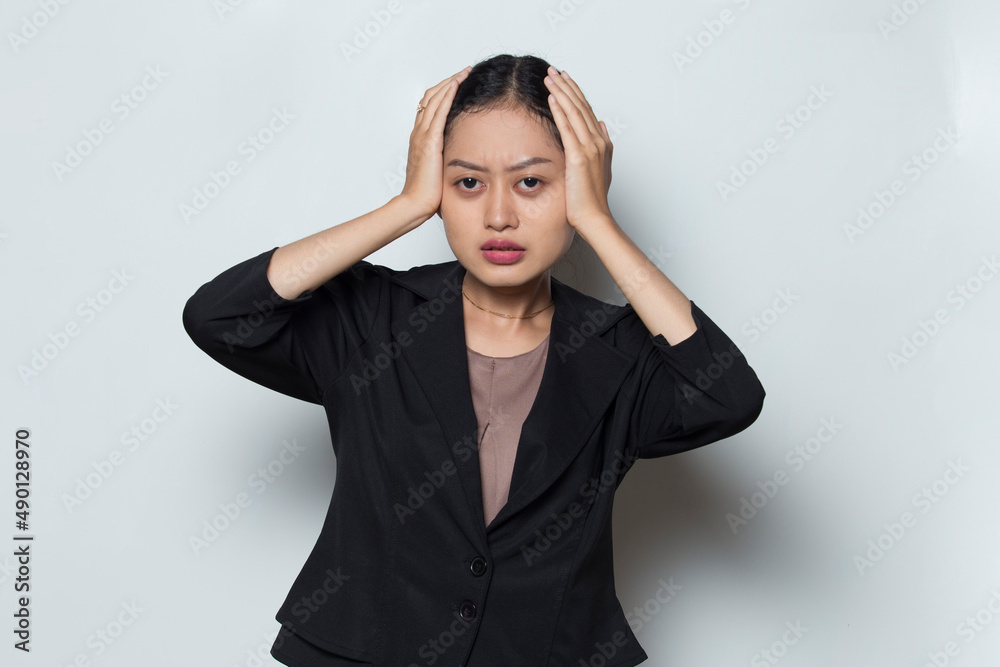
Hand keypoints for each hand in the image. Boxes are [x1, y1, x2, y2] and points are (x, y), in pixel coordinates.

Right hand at [399, 65, 471, 222]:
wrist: (415, 204)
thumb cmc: (427, 193)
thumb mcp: (438, 170)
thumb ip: (445, 158)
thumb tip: (460, 157)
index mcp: (420, 138)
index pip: (429, 106)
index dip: (443, 92)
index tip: (458, 83)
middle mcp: (418, 133)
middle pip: (431, 97)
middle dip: (448, 81)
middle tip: (464, 71)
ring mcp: (422, 136)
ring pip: (434, 99)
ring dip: (449, 83)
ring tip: (464, 72)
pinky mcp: (429, 142)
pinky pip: (438, 112)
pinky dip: (446, 96)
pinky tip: (456, 85)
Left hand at [543, 66, 613, 228]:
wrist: (595, 218)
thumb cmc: (593, 200)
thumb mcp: (600, 169)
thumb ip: (601, 145)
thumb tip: (599, 125)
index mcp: (601, 143)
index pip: (587, 111)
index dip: (576, 94)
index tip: (565, 80)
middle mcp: (598, 142)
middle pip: (581, 106)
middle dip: (567, 86)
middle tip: (554, 71)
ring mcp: (590, 148)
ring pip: (575, 112)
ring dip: (562, 92)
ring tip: (550, 77)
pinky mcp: (579, 157)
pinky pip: (568, 128)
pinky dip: (560, 110)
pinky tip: (552, 97)